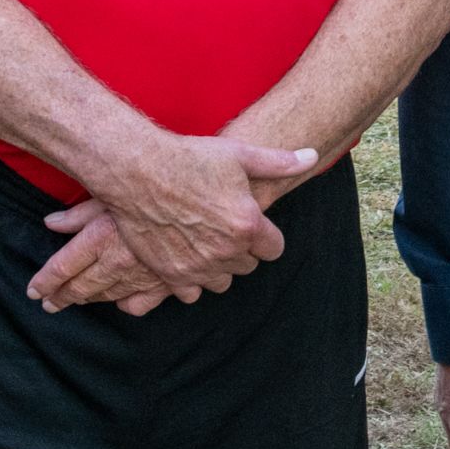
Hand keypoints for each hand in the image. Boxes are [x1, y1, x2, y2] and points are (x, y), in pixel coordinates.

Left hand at [29, 203, 201, 314]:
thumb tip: (50, 223)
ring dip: (94, 300)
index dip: (46, 282)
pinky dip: (133, 304)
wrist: (212, 191)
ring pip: (113, 297)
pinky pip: (145, 302)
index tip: (34, 292)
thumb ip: (80, 213)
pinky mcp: (170, 282)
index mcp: (102, 237)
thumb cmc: (161, 180)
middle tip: (49, 305)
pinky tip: (127, 302)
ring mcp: (146, 275)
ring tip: (80, 301)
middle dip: (62, 298)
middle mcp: (121, 262)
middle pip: (83, 288)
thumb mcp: (114, 191)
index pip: (63, 267)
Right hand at [86, 135, 313, 295]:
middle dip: (241, 250)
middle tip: (223, 227)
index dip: (265, 236)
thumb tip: (312, 156)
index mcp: (248, 225)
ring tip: (204, 242)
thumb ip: (278, 163)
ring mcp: (198, 266)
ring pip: (222, 282)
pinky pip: (192, 293)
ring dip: (218, 266)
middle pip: (248, 266)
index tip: (251, 224)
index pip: (274, 249)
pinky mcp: (171, 275)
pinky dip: (191, 280)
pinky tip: (184, 257)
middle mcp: (226, 251)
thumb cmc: (189, 159)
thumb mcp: (238, 155)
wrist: (137, 171)